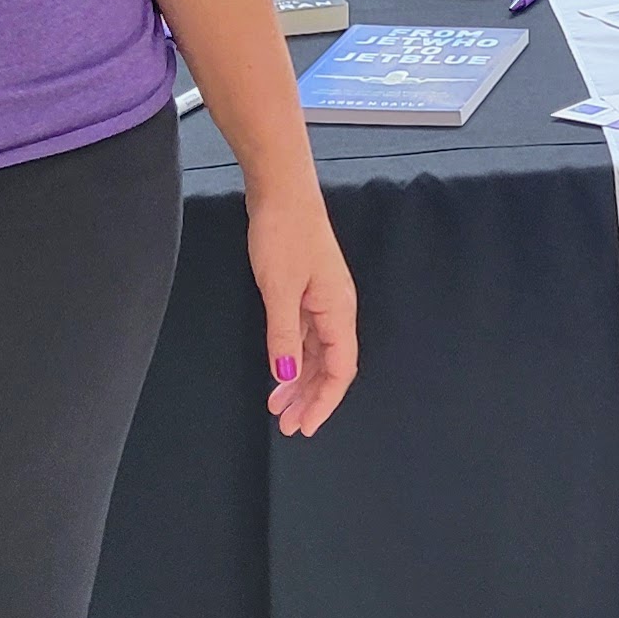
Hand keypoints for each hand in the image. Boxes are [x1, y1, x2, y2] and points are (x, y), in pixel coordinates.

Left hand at [249, 182, 357, 436]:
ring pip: (316, 353)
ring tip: (278, 408)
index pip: (340, 369)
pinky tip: (278, 372)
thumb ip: (283, 335)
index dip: (324, 401)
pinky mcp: (305, 291)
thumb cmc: (284, 235)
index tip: (305, 425)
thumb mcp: (279, 289)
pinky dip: (291, 358)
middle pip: (330, 366)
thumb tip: (285, 375)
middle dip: (311, 398)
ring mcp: (321, 300)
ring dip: (299, 382)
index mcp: (337, 310)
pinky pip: (304, 337)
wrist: (281, 191)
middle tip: (288, 426)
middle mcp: (335, 309)